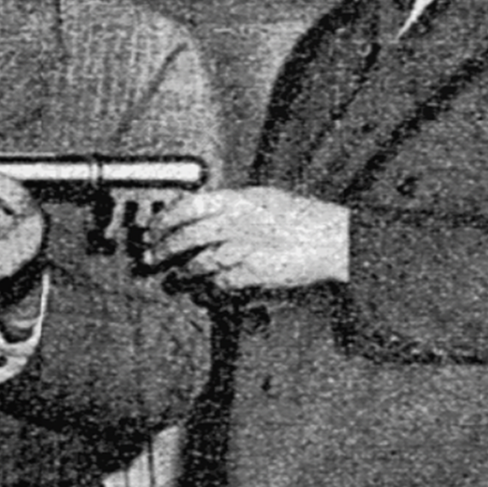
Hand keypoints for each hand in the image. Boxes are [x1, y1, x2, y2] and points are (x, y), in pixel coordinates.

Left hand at [145, 187, 350, 290]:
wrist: (336, 238)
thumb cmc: (302, 217)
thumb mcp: (263, 198)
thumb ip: (230, 203)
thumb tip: (198, 206)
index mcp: (238, 199)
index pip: (188, 205)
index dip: (164, 218)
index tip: (151, 228)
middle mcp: (238, 221)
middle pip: (187, 235)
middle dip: (164, 248)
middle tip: (151, 257)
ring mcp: (246, 247)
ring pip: (200, 261)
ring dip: (185, 270)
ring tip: (179, 275)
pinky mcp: (256, 272)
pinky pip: (222, 282)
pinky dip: (211, 287)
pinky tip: (207, 288)